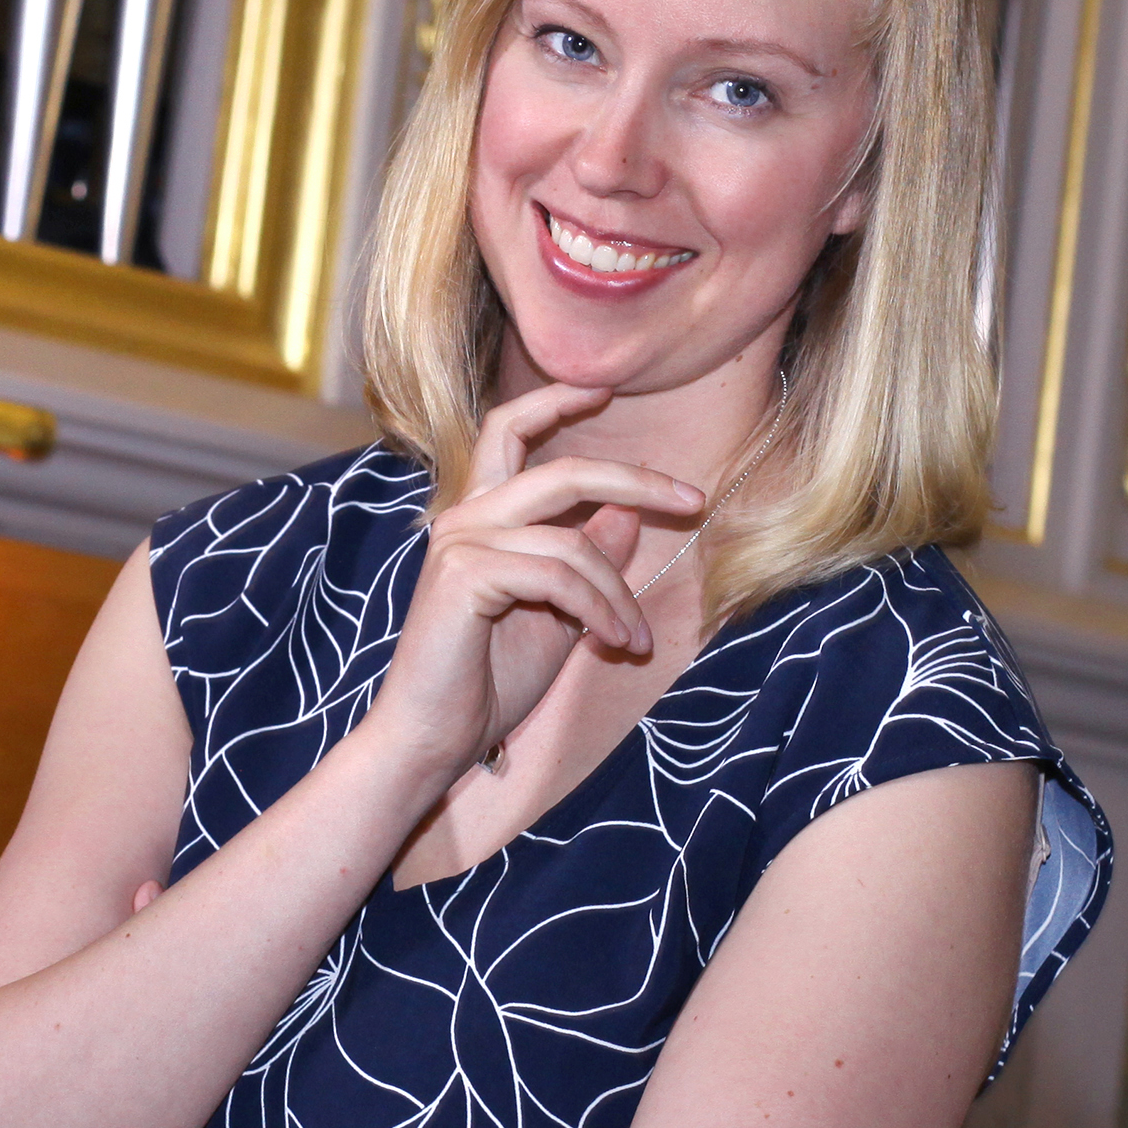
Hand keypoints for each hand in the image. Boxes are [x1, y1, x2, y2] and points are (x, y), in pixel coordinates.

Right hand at [361, 383, 702, 784]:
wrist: (435, 739)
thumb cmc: (487, 683)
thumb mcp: (559, 615)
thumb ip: (587, 564)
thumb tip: (626, 516)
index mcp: (479, 518)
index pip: (508, 431)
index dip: (553, 401)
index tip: (600, 388)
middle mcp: (464, 520)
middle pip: (559, 471)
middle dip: (634, 480)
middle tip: (692, 497)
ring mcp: (461, 545)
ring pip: (572, 541)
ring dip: (619, 593)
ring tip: (638, 639)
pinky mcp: (466, 577)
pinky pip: (559, 576)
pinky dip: (600, 609)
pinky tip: (614, 641)